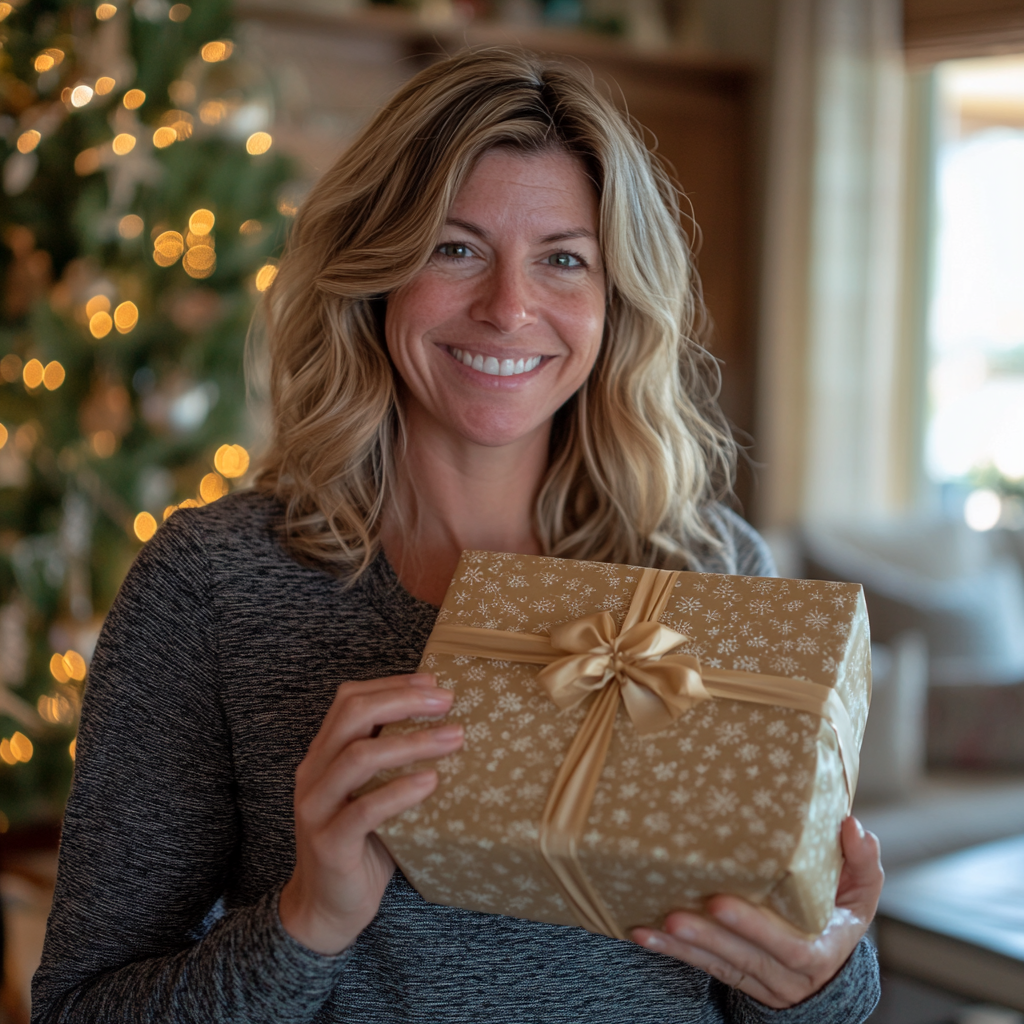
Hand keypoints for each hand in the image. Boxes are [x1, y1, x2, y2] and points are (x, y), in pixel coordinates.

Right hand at [279, 673, 462, 954]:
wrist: (326, 909)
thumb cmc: (361, 844)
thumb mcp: (373, 792)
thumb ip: (391, 761)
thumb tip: (446, 724)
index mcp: (323, 755)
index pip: (349, 700)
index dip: (392, 685)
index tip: (434, 682)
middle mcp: (314, 774)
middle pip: (353, 716)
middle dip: (403, 701)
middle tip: (447, 702)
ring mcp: (317, 808)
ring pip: (359, 758)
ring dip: (412, 743)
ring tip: (453, 738)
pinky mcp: (330, 844)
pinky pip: (364, 810)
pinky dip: (400, 791)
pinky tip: (431, 782)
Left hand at [632, 817, 882, 1008]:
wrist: (832, 959)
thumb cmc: (841, 911)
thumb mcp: (861, 889)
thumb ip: (861, 860)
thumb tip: (851, 825)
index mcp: (821, 950)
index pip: (789, 947)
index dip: (754, 927)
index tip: (720, 901)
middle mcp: (791, 975)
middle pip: (745, 958)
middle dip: (708, 937)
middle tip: (676, 914)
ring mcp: (763, 981)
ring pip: (720, 965)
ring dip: (684, 946)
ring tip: (655, 924)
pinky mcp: (739, 978)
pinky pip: (704, 968)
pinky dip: (674, 952)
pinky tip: (644, 934)